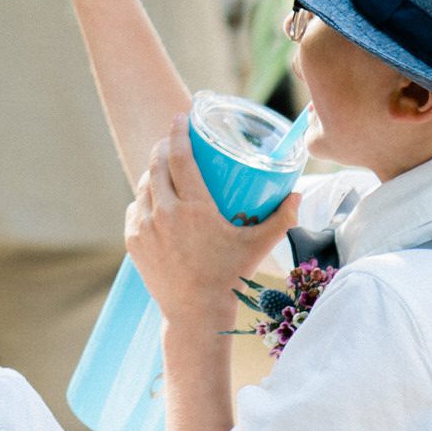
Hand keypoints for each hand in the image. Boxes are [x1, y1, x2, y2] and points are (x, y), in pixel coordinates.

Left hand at [125, 119, 297, 330]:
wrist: (195, 312)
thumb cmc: (230, 276)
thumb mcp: (259, 245)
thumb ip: (282, 219)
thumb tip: (298, 194)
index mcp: (194, 209)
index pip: (181, 158)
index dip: (179, 133)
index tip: (181, 117)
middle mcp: (165, 213)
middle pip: (158, 165)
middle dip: (164, 146)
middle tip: (175, 140)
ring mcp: (145, 227)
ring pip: (145, 186)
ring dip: (153, 172)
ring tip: (165, 167)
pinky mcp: (133, 240)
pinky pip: (136, 209)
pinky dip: (145, 199)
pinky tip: (153, 197)